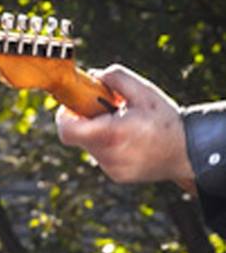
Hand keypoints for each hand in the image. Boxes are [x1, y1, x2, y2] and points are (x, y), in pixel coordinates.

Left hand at [55, 65, 193, 190]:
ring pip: (91, 146)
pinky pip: (102, 157)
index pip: (67, 131)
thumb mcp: (143, 91)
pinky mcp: (117, 176)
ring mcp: (112, 169)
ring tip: (124, 124)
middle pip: (79, 136)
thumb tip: (93, 75)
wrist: (188, 152)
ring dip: (99, 132)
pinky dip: (109, 145)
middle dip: (87, 120)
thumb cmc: (166, 120)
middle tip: (104, 109)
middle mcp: (108, 156)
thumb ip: (115, 77)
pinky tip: (130, 139)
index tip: (73, 105)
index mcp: (112, 134)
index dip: (64, 116)